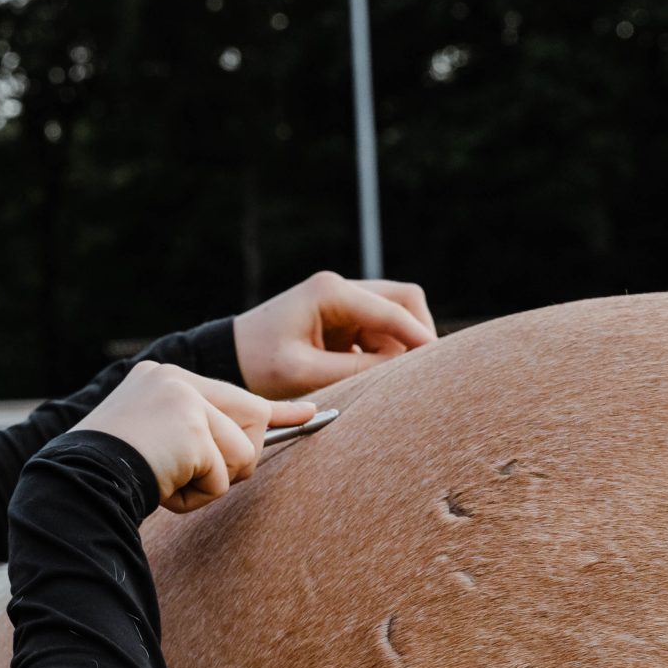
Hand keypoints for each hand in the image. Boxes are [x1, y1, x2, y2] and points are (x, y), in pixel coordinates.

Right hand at [72, 362, 319, 514]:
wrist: (74, 483)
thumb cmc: (109, 473)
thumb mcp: (157, 443)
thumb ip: (201, 435)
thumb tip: (252, 447)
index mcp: (164, 378)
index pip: (234, 393)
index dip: (274, 411)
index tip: (310, 414)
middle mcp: (176, 378)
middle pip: (251, 419)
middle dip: (236, 459)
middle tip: (192, 475)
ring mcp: (184, 399)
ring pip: (241, 453)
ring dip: (212, 482)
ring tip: (167, 481)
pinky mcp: (191, 427)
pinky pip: (222, 475)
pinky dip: (197, 495)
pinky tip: (163, 488)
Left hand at [230, 271, 437, 398]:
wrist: (227, 358)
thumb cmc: (259, 364)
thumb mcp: (307, 372)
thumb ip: (357, 370)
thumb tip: (404, 372)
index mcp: (331, 292)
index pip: (394, 308)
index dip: (420, 337)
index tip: (439, 365)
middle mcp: (340, 288)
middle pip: (404, 301)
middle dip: (416, 335)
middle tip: (418, 373)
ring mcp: (342, 300)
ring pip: (394, 316)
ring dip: (398, 346)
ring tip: (383, 379)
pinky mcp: (341, 317)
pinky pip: (378, 329)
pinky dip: (382, 351)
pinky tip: (368, 374)